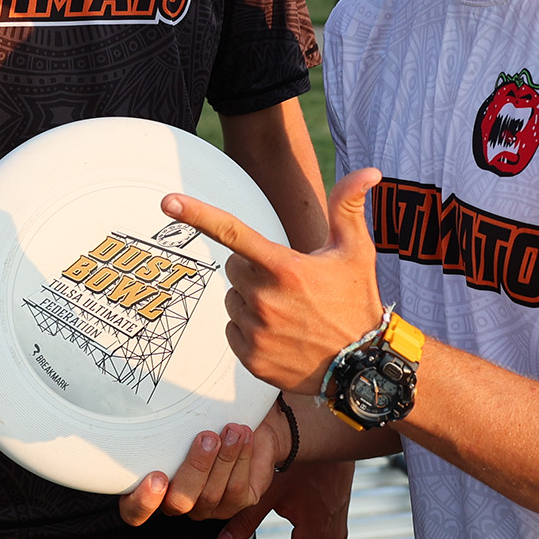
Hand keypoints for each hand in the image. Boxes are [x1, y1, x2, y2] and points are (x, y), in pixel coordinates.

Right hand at [117, 412, 272, 527]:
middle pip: (179, 502)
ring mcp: (206, 507)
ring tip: (232, 430)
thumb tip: (140, 390)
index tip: (157, 476)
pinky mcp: (235, 503)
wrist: (242, 421)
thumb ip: (162, 418)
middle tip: (206, 437)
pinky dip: (241, 460)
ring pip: (210, 495)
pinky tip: (244, 437)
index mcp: (150, 487)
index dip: (143, 502)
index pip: (134, 511)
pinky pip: (237, 490)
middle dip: (195, 468)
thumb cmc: (202, 417)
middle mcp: (176, 502)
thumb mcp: (178, 416)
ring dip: (224, 459)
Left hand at [164, 169, 384, 393]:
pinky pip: (232, 330)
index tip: (168, 202)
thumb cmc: (356, 301)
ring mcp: (256, 331)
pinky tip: (279, 334)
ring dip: (251, 300)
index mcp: (285, 267)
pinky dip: (249, 329)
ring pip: (232, 300)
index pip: (233, 233)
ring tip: (288, 312)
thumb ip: (349, 207)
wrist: (363, 366)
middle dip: (253, 269)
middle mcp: (265, 299)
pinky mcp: (251, 358)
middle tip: (288, 283)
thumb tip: (370, 171)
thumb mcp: (356, 251)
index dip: (198, 214)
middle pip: (234, 267)